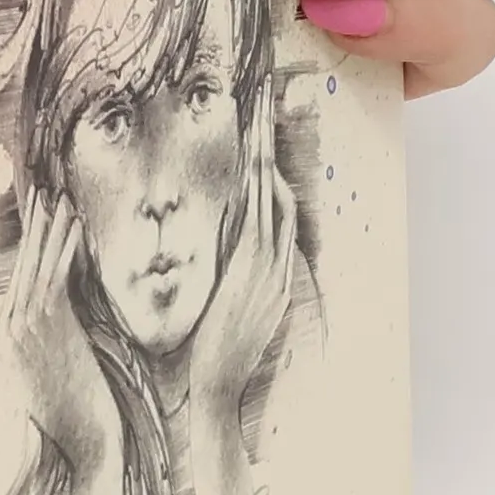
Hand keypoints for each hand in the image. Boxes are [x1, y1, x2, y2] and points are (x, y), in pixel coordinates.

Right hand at [0, 187, 117, 484]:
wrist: (85, 441)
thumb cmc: (73, 418)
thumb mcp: (43, 383)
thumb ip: (39, 350)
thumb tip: (51, 329)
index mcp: (0, 344)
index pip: (16, 286)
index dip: (29, 251)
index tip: (40, 223)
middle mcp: (5, 332)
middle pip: (21, 269)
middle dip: (34, 229)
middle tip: (42, 196)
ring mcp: (25, 327)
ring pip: (38, 266)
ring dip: (51, 229)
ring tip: (59, 200)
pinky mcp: (49, 325)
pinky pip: (57, 275)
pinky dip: (66, 247)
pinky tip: (76, 225)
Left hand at [189, 91, 296, 415]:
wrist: (215, 393)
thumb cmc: (214, 355)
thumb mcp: (229, 307)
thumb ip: (228, 273)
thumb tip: (218, 244)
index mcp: (270, 270)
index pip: (276, 204)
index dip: (270, 164)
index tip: (259, 131)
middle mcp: (276, 265)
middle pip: (280, 191)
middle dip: (274, 146)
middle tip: (268, 101)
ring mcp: (270, 270)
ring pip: (277, 200)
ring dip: (273, 157)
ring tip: (267, 114)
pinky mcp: (258, 278)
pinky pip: (266, 225)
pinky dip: (267, 194)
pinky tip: (262, 166)